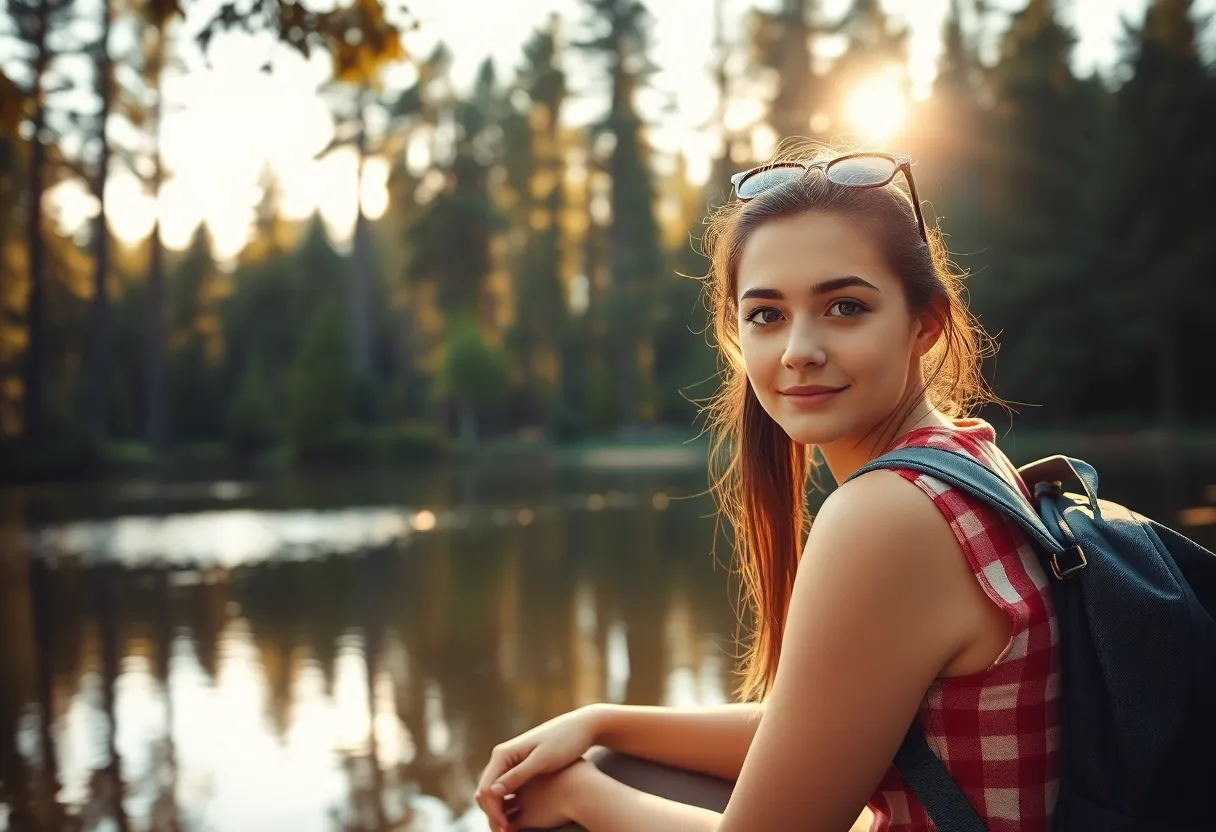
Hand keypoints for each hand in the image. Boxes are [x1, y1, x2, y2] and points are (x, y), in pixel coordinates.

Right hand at [476, 706, 604, 830]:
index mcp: (503, 754)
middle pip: (487, 793)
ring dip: (499, 812)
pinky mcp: (522, 767)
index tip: (508, 829)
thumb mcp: (542, 760)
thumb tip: (493, 791)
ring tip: (512, 831)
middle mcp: (503, 757)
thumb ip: (518, 775)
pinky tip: (519, 820)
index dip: (493, 812)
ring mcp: (512, 762)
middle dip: (493, 815)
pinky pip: (508, 790)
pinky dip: (509, 805)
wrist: (582, 727)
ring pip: (495, 793)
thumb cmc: (565, 742)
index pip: (486, 789)